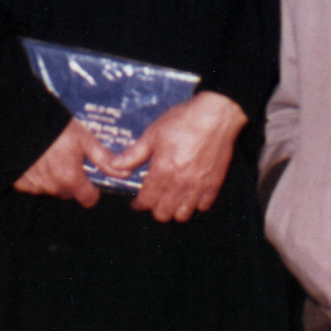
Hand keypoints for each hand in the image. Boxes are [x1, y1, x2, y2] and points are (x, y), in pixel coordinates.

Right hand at [14, 118, 128, 207]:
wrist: (24, 123)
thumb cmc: (56, 129)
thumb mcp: (84, 139)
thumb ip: (103, 158)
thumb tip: (124, 172)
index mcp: (71, 179)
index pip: (88, 200)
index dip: (92, 191)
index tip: (90, 179)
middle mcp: (54, 188)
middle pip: (70, 193)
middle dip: (73, 181)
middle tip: (70, 159)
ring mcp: (36, 187)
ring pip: (53, 189)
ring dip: (55, 178)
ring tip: (53, 155)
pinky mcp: (21, 184)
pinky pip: (35, 186)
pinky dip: (38, 177)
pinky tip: (38, 159)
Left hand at [112, 92, 247, 222]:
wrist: (215, 114)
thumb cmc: (183, 121)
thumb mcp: (153, 133)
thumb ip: (134, 154)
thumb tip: (114, 165)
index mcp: (162, 171)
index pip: (146, 201)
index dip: (139, 203)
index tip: (138, 200)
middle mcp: (180, 184)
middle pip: (163, 214)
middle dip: (155, 208)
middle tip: (155, 198)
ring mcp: (199, 186)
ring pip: (183, 215)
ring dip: (175, 210)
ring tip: (172, 198)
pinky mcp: (214, 183)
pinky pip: (203, 206)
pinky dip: (196, 204)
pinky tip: (191, 193)